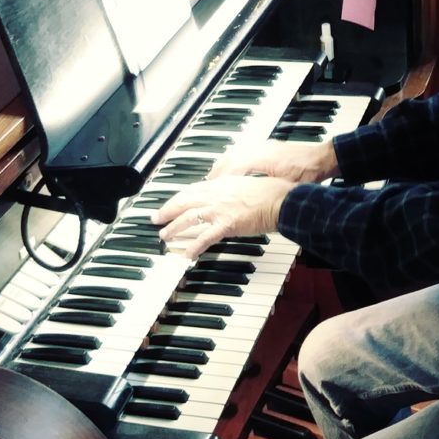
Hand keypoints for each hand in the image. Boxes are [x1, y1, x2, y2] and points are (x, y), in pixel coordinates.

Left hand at [152, 174, 295, 259]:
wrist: (283, 200)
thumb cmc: (273, 192)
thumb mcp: (249, 183)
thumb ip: (234, 188)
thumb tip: (229, 194)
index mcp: (223, 183)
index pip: (193, 189)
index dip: (178, 197)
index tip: (170, 202)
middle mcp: (218, 194)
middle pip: (184, 201)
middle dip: (166, 210)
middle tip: (156, 218)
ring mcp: (221, 209)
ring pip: (189, 218)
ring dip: (173, 228)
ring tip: (164, 236)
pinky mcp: (227, 224)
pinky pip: (205, 237)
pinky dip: (194, 246)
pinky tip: (187, 255)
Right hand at [207, 138, 338, 183]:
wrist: (323, 158)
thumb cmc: (309, 173)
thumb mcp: (286, 186)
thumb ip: (265, 190)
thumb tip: (249, 199)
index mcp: (263, 157)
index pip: (234, 168)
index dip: (222, 181)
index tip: (213, 190)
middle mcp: (260, 148)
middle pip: (230, 159)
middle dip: (217, 173)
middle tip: (208, 185)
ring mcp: (264, 145)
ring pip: (235, 153)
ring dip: (223, 166)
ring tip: (213, 178)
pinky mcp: (267, 146)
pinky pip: (243, 151)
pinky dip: (233, 160)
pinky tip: (230, 169)